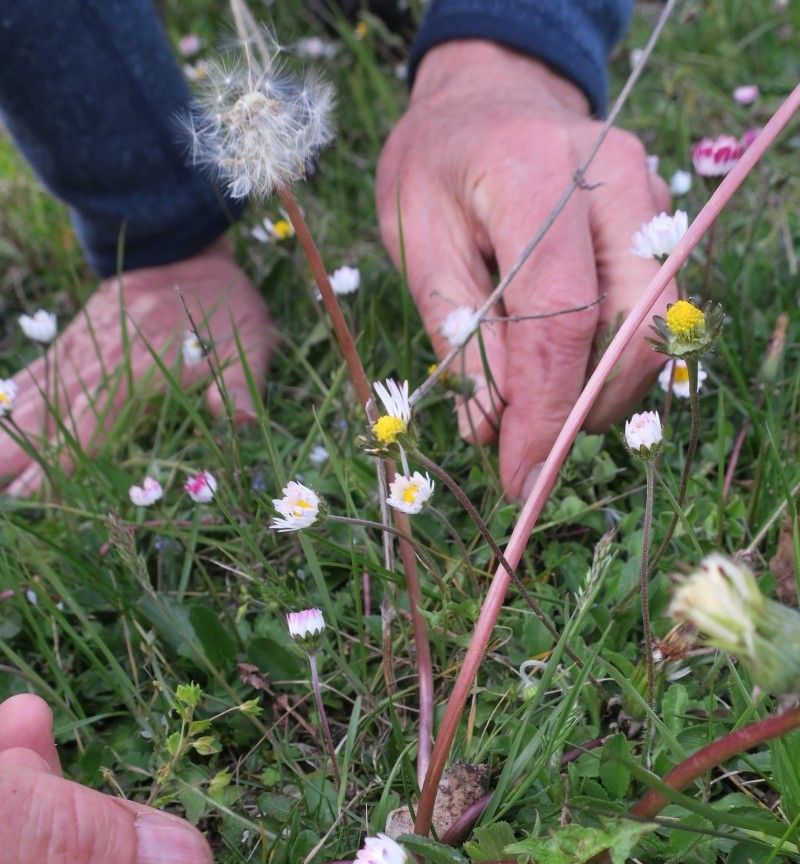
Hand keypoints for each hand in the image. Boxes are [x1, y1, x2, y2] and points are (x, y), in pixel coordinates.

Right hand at [0, 238, 275, 495]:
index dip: (64, 458)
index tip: (33, 491)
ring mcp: (85, 347)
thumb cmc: (230, 310)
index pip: (95, 424)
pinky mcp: (77, 338)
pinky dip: (14, 393)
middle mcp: (103, 361)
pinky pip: (41, 370)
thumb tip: (241, 416)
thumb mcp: (251, 344)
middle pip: (53, 414)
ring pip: (38, 393)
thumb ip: (240, 386)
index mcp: (143, 371)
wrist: (191, 248)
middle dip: (19, 450)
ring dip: (9, 426)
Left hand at [377, 40, 676, 498]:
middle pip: (631, 329)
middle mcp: (613, 180)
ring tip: (535, 408)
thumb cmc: (438, 169)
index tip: (519, 476)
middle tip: (529, 450)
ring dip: (599, 393)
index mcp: (536, 173)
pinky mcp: (659, 227)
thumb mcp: (418, 244)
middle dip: (584, 409)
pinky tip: (560, 371)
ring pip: (653, 331)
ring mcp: (649, 201)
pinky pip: (650, 316)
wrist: (489, 101)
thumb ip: (457, 336)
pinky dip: (608, 362)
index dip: (544, 410)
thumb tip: (491, 429)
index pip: (560, 316)